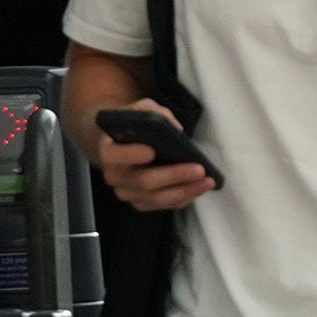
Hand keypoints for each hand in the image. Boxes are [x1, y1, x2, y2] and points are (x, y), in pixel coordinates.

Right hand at [93, 99, 214, 213]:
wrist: (129, 144)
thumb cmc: (137, 126)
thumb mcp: (143, 110)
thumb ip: (154, 113)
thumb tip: (174, 128)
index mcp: (108, 150)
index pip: (113, 155)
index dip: (130, 155)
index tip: (151, 151)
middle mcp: (114, 176)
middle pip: (142, 181)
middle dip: (173, 176)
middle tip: (199, 169)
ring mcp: (127, 192)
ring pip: (156, 198)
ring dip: (184, 191)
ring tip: (207, 181)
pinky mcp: (141, 202)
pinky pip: (164, 205)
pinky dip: (184, 198)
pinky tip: (200, 188)